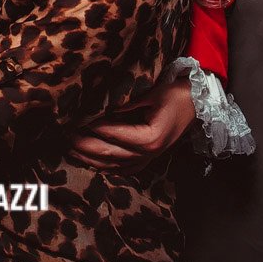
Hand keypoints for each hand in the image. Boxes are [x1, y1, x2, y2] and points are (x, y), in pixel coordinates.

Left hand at [68, 77, 194, 172]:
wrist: (198, 105)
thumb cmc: (176, 95)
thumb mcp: (152, 93)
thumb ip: (126, 103)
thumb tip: (100, 105)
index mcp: (149, 137)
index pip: (113, 134)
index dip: (91, 128)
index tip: (73, 121)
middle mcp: (148, 153)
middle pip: (108, 152)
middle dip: (84, 145)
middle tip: (65, 135)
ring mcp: (148, 159)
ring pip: (112, 164)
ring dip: (90, 158)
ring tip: (70, 149)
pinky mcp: (147, 159)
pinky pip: (122, 168)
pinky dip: (105, 167)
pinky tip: (90, 163)